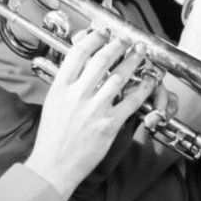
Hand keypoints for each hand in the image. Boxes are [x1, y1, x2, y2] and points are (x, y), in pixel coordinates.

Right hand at [25, 30, 156, 199]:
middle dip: (118, 45)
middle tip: (126, 40)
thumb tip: (81, 66)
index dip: (94, 38)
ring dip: (133, 61)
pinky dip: (142, 88)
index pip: (79, 53)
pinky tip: (148, 80)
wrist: (54, 166)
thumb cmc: (52, 137)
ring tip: (140, 52)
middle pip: (102, 60)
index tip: (103, 33)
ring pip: (119, 77)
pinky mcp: (109, 125)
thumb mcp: (52, 103)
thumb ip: (67, 84)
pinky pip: (131, 101)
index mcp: (60, 88)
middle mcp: (77, 95)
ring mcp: (94, 110)